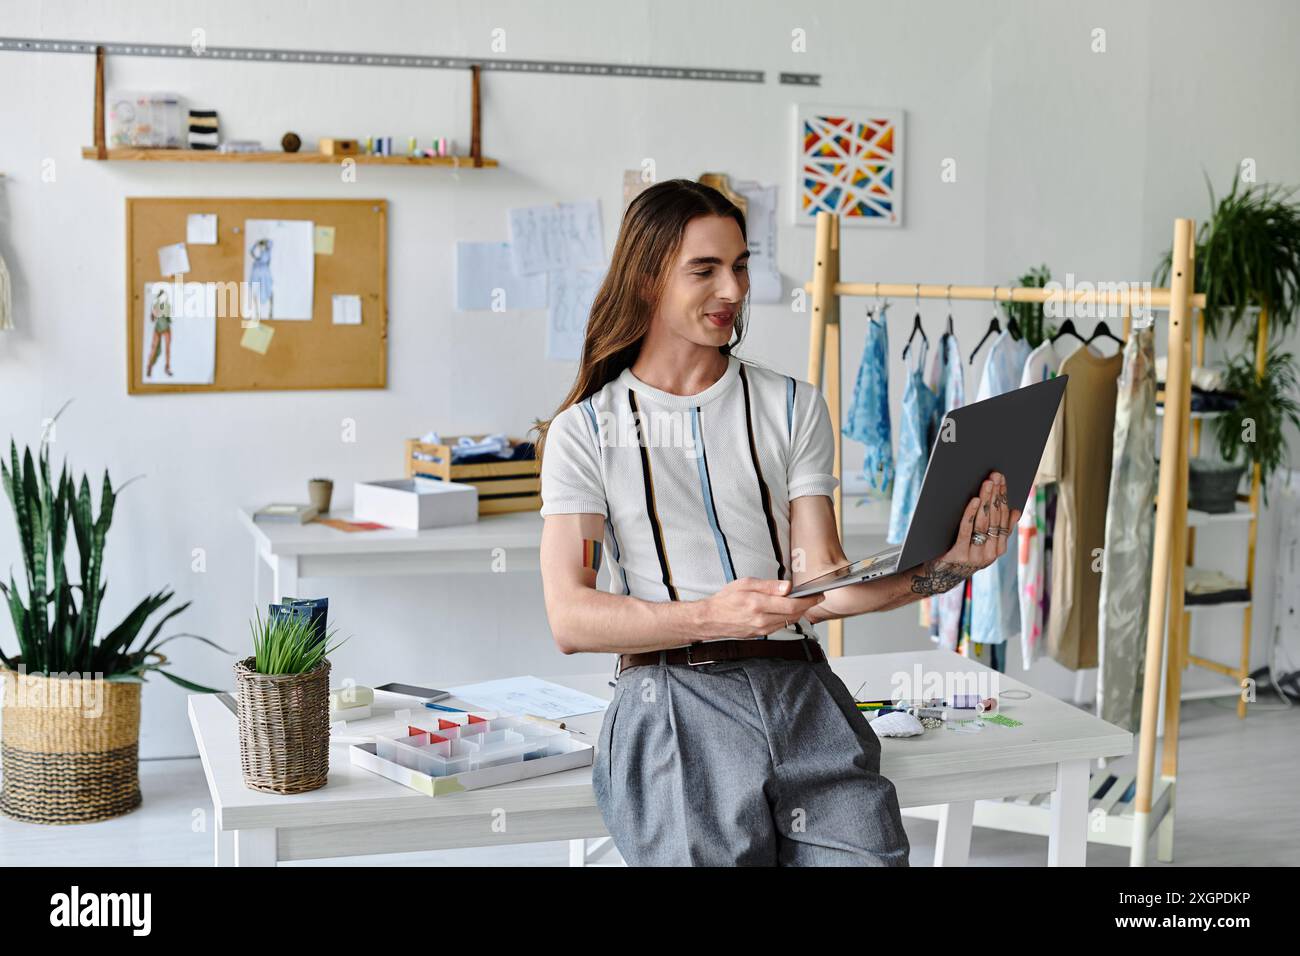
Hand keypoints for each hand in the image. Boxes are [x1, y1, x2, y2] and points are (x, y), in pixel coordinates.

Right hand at [700, 577, 825, 638]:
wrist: (711, 619)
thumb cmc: (726, 599)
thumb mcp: (745, 584)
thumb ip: (768, 585)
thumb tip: (788, 586)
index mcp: (758, 604)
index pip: (791, 604)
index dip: (808, 600)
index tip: (818, 594)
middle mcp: (762, 620)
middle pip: (794, 614)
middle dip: (808, 605)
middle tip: (816, 597)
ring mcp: (762, 629)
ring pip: (789, 621)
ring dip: (799, 612)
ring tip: (804, 601)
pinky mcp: (761, 634)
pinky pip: (780, 626)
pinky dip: (788, 617)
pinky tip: (788, 609)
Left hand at [909, 470, 1020, 596]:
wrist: (938, 576)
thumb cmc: (960, 552)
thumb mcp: (982, 543)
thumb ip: (998, 529)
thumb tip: (1016, 510)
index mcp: (999, 548)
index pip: (1004, 518)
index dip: (1004, 497)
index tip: (1002, 479)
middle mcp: (991, 553)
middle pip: (994, 518)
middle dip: (995, 495)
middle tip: (995, 476)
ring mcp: (976, 555)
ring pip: (983, 523)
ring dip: (986, 500)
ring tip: (986, 484)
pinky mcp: (960, 555)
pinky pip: (967, 531)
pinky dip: (971, 514)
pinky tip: (974, 500)